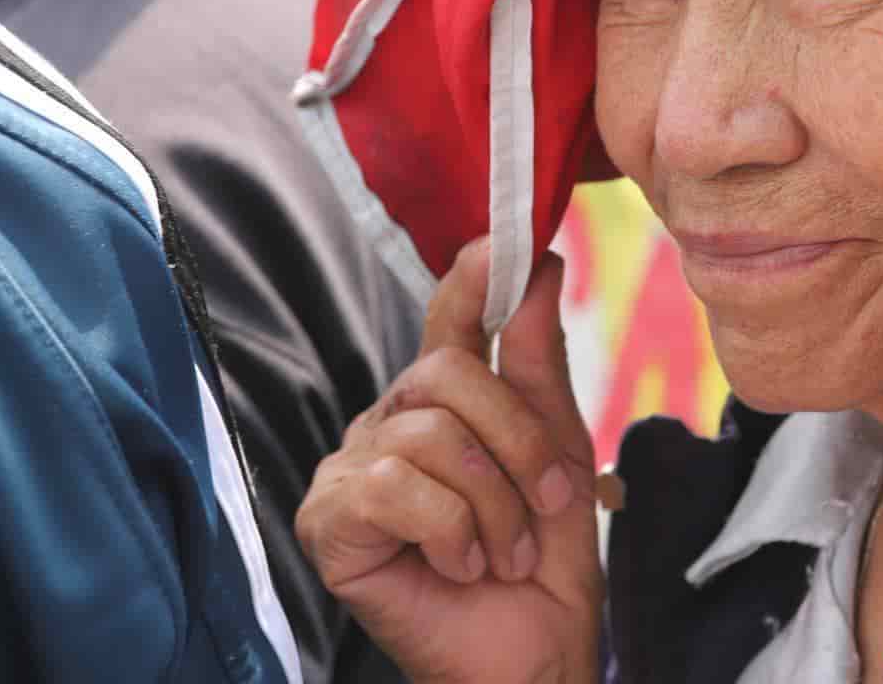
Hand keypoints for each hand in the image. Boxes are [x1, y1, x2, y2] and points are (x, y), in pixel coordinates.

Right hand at [296, 240, 601, 682]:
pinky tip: (460, 566)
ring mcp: (351, 470)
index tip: (504, 240)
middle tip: (548, 504)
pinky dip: (448, 530)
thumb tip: (538, 263)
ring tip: (505, 553)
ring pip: (429, 436)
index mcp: (439, 404)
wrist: (530, 656)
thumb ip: (536, 360)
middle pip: (447, 374)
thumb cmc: (540, 562)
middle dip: (517, 440)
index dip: (471, 277)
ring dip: (493, 504)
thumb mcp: (555, 451)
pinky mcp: (328, 522)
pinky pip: (392, 487)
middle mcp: (387, 424)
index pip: (449, 322)